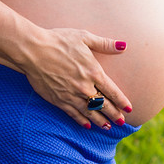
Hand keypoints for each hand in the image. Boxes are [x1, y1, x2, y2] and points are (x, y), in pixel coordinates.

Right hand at [17, 27, 132, 128]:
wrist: (34, 50)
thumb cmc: (58, 40)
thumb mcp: (84, 37)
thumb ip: (105, 44)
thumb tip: (123, 45)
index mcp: (94, 72)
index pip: (112, 91)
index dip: (122, 101)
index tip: (129, 108)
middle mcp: (85, 87)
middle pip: (103, 104)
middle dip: (114, 114)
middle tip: (122, 122)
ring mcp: (71, 95)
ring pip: (90, 112)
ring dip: (100, 121)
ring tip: (107, 127)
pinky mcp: (58, 100)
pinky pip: (73, 114)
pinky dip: (81, 121)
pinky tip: (87, 125)